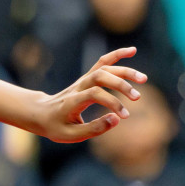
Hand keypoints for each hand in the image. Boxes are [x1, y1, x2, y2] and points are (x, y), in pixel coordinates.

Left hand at [30, 46, 147, 143]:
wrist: (40, 113)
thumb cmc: (55, 126)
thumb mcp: (70, 135)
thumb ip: (93, 129)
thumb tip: (116, 119)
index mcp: (72, 101)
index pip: (94, 94)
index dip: (111, 102)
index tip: (123, 116)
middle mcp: (77, 87)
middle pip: (99, 76)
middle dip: (120, 84)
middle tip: (137, 97)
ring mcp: (82, 80)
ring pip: (103, 68)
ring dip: (124, 71)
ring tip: (143, 78)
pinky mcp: (87, 78)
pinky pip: (102, 62)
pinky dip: (116, 55)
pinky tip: (132, 50)